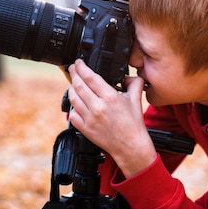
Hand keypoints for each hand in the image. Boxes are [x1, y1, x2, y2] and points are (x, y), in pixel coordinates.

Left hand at [67, 59, 156, 177]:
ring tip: (73, 83)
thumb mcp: (136, 99)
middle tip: (72, 68)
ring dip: (71, 88)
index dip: (81, 67)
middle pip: (78, 85)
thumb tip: (127, 75)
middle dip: (73, 74)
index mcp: (110, 97)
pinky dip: (73, 106)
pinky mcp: (85, 129)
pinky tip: (77, 103)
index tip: (78, 62)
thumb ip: (133, 82)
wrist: (131, 146)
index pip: (90, 77)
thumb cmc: (134, 124)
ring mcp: (90, 118)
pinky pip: (72, 114)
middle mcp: (98, 107)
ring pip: (73, 98)